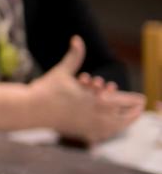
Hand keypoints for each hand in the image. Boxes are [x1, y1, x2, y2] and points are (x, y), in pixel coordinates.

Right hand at [30, 36, 144, 144]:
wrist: (31, 110)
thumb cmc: (46, 89)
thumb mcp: (63, 71)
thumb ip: (74, 55)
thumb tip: (77, 38)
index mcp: (97, 100)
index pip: (125, 101)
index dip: (136, 100)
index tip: (142, 98)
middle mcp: (96, 115)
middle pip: (125, 117)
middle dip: (133, 111)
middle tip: (139, 106)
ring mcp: (89, 126)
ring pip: (116, 128)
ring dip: (124, 122)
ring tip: (128, 117)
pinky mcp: (81, 133)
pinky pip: (102, 135)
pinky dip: (109, 131)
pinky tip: (111, 127)